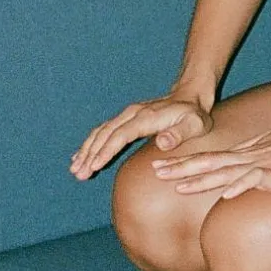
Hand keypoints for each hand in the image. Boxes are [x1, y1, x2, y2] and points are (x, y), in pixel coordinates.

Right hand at [70, 93, 212, 180]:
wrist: (191, 96)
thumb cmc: (195, 115)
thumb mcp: (195, 125)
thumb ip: (179, 134)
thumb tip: (162, 142)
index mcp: (147, 117)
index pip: (121, 135)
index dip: (106, 150)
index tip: (93, 165)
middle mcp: (134, 114)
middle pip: (106, 133)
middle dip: (91, 154)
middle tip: (78, 174)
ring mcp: (129, 115)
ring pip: (102, 131)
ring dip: (87, 149)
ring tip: (75, 169)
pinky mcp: (127, 118)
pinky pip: (105, 130)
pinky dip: (91, 143)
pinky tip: (81, 155)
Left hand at [151, 126, 270, 197]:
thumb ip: (252, 161)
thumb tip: (236, 174)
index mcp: (245, 154)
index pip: (209, 158)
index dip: (185, 162)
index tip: (161, 166)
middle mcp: (248, 157)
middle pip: (210, 163)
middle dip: (182, 168)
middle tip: (155, 171)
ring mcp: (262, 164)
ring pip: (226, 171)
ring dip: (202, 178)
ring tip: (180, 186)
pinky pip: (257, 179)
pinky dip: (241, 184)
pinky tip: (227, 194)